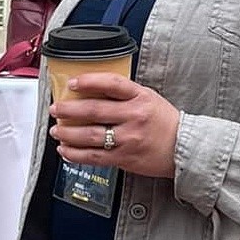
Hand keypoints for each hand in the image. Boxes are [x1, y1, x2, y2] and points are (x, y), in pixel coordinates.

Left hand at [51, 72, 179, 179]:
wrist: (183, 148)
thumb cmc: (164, 123)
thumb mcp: (148, 98)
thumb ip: (124, 94)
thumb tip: (91, 92)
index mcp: (140, 97)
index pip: (111, 83)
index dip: (89, 81)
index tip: (72, 83)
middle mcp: (134, 116)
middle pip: (94, 110)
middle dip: (68, 110)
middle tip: (56, 109)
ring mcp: (128, 139)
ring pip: (89, 135)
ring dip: (67, 133)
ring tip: (57, 131)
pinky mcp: (124, 158)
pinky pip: (94, 157)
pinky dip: (75, 154)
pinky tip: (66, 150)